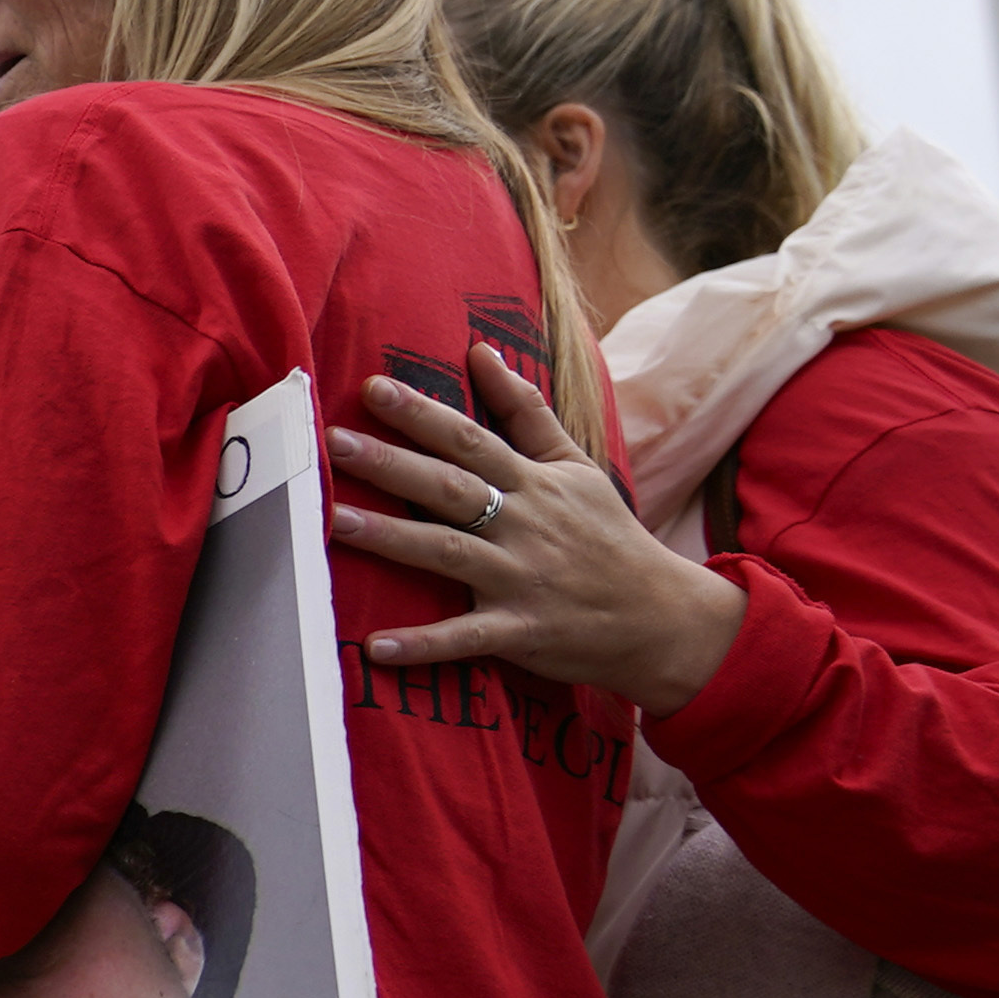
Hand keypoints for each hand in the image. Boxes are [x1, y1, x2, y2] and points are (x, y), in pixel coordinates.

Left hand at [328, 353, 747, 716]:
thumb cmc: (608, 536)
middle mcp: (523, 525)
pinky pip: (465, 638)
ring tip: (334, 522)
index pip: (469, 438)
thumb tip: (482, 350)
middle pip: (449, 487)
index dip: (422, 413)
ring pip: (448, 552)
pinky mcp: (521, 631)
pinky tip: (375, 648)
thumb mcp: (575, 466)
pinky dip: (424, 644)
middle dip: (392, 463)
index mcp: (533, 483)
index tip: (372, 387)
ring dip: (391, 539)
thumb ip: (526, 411)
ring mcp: (521, 578)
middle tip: (334, 442)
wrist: (664, 617)